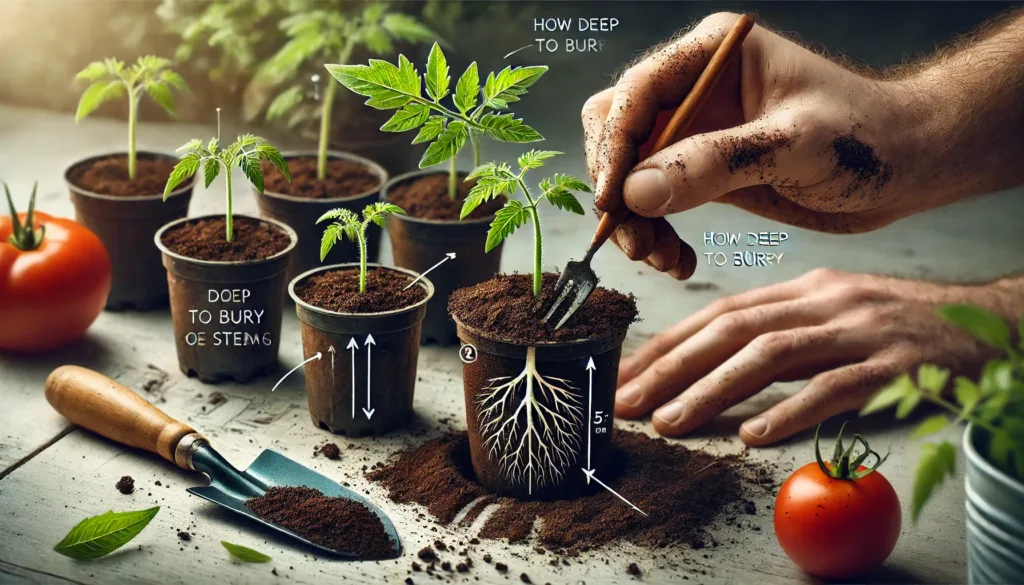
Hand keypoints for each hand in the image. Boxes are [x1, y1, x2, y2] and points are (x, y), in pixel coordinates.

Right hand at [583, 12, 938, 274]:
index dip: (615, 146)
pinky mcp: (702, 170)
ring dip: (634, 221)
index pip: (636, 92)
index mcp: (711, 55)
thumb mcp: (794, 146)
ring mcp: (694, 131)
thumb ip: (716, 163)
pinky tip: (678, 262)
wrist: (906, 166)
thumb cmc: (866, 137)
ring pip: (629, 173)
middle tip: (635, 241)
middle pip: (618, 132)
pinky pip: (653, 201)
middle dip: (618, 189)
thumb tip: (634, 194)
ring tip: (661, 260)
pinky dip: (655, 233)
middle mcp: (693, 88)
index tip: (613, 201)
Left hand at [615, 269, 1022, 444]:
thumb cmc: (901, 326)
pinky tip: (753, 435)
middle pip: (733, 331)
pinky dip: (789, 412)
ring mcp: (861, 330)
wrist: (990, 323)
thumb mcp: (835, 312)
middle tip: (628, 401)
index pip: (721, 312)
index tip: (627, 373)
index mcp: (806, 289)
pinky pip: (834, 389)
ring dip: (713, 391)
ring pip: (772, 356)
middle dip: (672, 367)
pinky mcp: (897, 364)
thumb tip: (714, 360)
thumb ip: (781, 330)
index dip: (669, 343)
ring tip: (672, 423)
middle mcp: (826, 302)